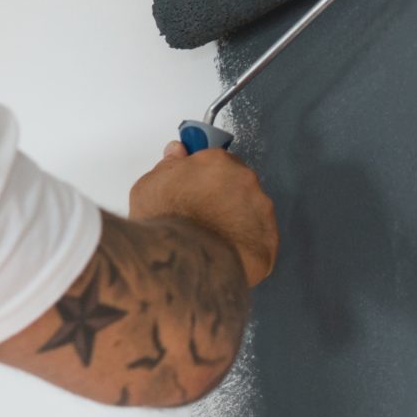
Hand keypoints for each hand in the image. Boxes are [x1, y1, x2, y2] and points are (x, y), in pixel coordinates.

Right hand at [129, 141, 278, 287]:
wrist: (181, 262)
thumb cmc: (163, 223)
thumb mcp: (148, 188)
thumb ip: (167, 167)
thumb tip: (176, 154)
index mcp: (215, 162)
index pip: (214, 162)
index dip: (202, 179)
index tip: (192, 190)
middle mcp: (244, 179)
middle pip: (236, 184)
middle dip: (221, 198)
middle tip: (199, 219)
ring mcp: (260, 208)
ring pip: (249, 211)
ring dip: (234, 221)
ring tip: (210, 241)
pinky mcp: (268, 238)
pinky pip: (258, 238)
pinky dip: (243, 244)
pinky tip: (224, 254)